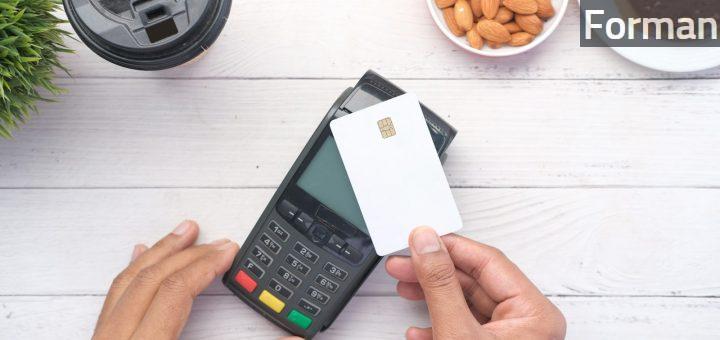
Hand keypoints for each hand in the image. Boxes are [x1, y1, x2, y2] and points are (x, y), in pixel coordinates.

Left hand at [93, 220, 238, 339]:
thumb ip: (205, 334)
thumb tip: (241, 314)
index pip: (174, 291)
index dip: (205, 266)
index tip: (226, 253)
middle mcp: (115, 337)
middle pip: (152, 279)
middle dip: (189, 255)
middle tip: (216, 243)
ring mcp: (103, 336)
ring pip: (128, 281)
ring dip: (160, 253)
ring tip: (182, 235)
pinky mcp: (99, 338)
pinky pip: (112, 296)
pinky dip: (132, 270)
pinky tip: (141, 257)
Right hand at [386, 227, 565, 339]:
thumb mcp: (457, 331)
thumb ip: (441, 284)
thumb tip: (427, 243)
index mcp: (534, 314)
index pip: (488, 262)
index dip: (449, 247)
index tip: (420, 239)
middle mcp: (527, 324)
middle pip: (474, 282)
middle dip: (433, 273)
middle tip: (404, 262)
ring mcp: (510, 339)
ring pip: (466, 305)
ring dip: (432, 297)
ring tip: (405, 285)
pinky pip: (464, 328)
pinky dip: (438, 324)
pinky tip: (418, 327)